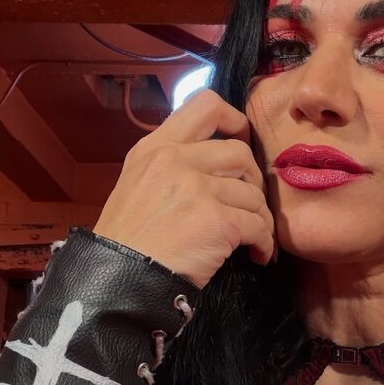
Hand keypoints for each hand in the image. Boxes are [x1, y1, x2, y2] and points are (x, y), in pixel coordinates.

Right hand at [93, 89, 274, 288]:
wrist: (119, 279)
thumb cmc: (128, 240)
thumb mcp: (136, 183)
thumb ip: (170, 164)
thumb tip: (211, 161)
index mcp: (156, 148)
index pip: (206, 105)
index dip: (235, 119)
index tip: (241, 140)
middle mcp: (176, 160)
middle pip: (240, 153)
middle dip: (253, 180)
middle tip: (248, 203)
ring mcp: (197, 189)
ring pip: (252, 193)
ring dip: (259, 218)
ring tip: (253, 238)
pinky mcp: (217, 221)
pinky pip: (257, 225)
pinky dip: (263, 242)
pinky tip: (256, 255)